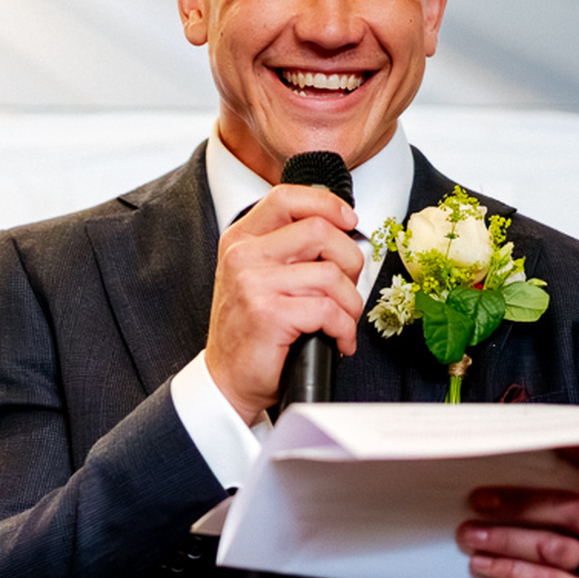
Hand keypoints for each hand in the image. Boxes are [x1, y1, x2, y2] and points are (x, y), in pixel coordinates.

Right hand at [205, 184, 364, 425]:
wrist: (228, 380)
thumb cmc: (251, 331)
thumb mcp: (258, 276)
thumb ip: (287, 248)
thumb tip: (340, 228)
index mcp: (240, 240)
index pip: (287, 197)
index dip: (326, 203)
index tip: (348, 221)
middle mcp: (243, 255)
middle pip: (321, 230)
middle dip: (350, 261)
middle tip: (346, 288)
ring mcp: (254, 283)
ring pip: (332, 275)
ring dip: (351, 304)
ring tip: (341, 322)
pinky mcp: (269, 314)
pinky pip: (330, 311)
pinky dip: (344, 330)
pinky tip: (338, 341)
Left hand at [458, 442, 578, 577]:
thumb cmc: (563, 544)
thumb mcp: (564, 514)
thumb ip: (547, 486)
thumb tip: (492, 454)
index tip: (541, 433)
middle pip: (571, 509)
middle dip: (518, 503)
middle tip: (476, 500)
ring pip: (553, 547)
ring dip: (505, 539)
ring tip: (469, 534)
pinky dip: (509, 570)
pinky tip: (482, 563)